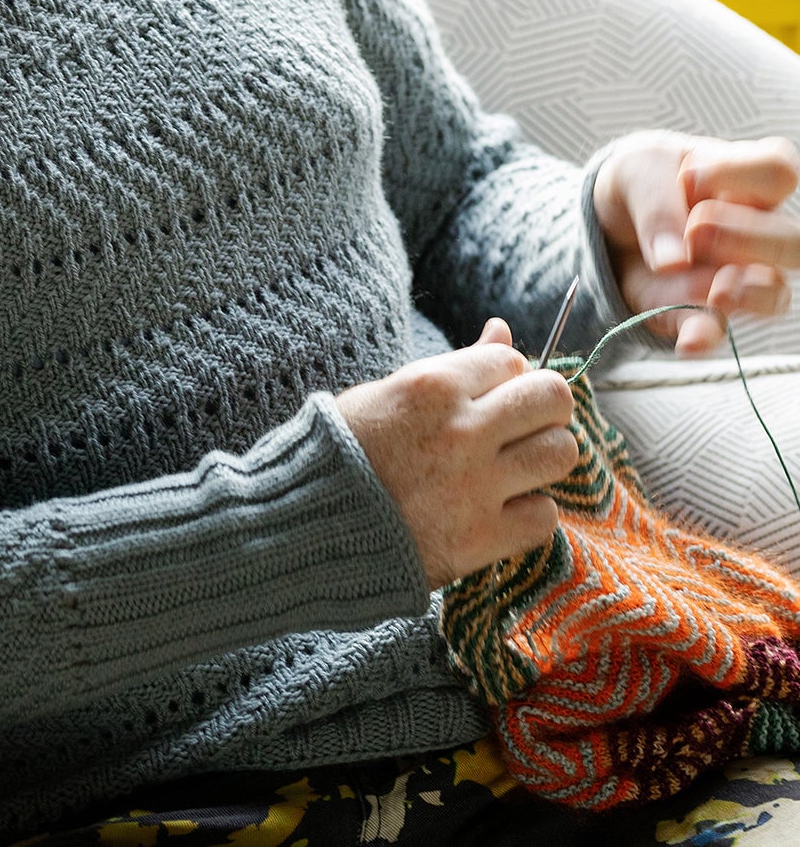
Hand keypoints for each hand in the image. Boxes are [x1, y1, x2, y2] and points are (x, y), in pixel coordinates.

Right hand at [334, 320, 577, 588]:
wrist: (308, 524)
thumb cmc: (346, 449)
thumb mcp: (390, 391)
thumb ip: (455, 363)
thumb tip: (502, 329)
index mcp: (432, 386)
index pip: (512, 359)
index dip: (504, 375)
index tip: (489, 394)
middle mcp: (461, 431)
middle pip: (553, 398)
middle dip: (542, 406)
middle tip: (519, 424)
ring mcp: (476, 487)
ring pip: (561, 453)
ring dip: (542, 456)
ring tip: (514, 466)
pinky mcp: (481, 539)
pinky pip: (545, 516)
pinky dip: (528, 513)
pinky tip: (499, 507)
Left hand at [592, 131, 799, 354]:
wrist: (606, 222)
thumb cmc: (638, 185)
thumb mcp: (634, 173)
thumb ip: (655, 204)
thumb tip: (673, 261)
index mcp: (743, 182)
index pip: (779, 172)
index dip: (739, 174)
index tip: (687, 178)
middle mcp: (751, 231)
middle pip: (793, 241)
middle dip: (749, 237)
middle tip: (696, 230)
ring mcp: (731, 276)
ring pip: (774, 293)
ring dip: (748, 293)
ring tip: (713, 289)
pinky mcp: (695, 309)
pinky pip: (715, 332)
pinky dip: (704, 338)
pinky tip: (689, 341)